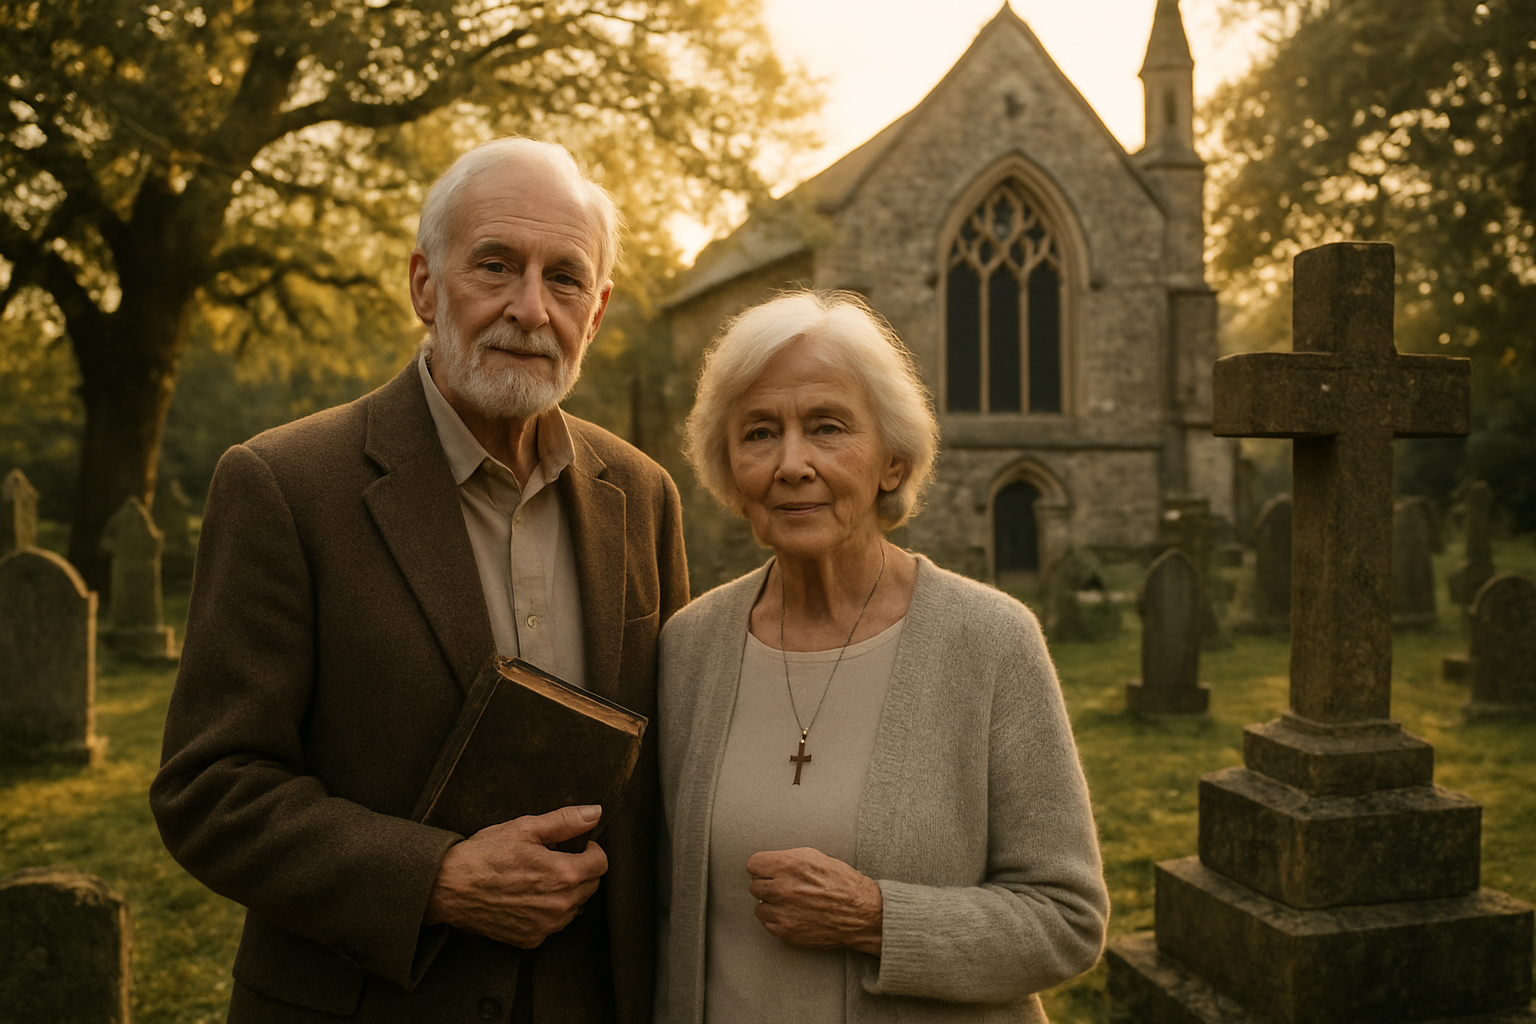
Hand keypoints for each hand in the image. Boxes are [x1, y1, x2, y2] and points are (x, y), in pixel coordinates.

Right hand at [424, 804, 607, 947]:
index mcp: (564, 875)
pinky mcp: (531, 940)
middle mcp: (560, 906)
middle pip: (590, 887)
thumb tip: (595, 813)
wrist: (448, 887)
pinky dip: (547, 912)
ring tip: (538, 878)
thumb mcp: (525, 828)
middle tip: (553, 859)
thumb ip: (566, 821)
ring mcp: (545, 926)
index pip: (601, 864)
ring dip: (566, 893)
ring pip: (574, 907)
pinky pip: (553, 925)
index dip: (591, 851)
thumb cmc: (485, 854)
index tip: (577, 847)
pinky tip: (527, 897)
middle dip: (579, 871)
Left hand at [746, 847, 882, 954]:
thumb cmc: (843, 883)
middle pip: (754, 885)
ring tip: (790, 902)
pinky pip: (768, 923)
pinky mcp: (786, 931)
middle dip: (768, 885)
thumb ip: (788, 859)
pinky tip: (794, 915)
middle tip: (785, 887)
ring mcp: (783, 911)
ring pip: (759, 905)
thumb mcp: (816, 858)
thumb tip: (768, 864)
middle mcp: (783, 888)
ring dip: (772, 904)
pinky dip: (778, 920)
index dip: (763, 867)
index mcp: (789, 865)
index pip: (753, 864)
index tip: (770, 871)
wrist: (862, 914)